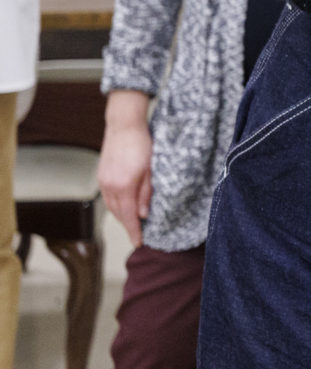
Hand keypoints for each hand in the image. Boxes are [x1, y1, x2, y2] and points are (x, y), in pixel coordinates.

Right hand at [98, 90, 153, 246]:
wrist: (124, 126)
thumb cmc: (142, 144)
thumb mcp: (151, 169)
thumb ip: (146, 193)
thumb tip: (143, 215)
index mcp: (124, 186)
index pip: (129, 216)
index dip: (134, 231)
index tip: (139, 242)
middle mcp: (110, 186)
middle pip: (118, 214)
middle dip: (128, 226)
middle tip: (138, 235)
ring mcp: (103, 181)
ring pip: (111, 207)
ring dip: (121, 216)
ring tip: (133, 223)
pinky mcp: (101, 175)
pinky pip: (108, 197)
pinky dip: (116, 206)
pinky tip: (124, 206)